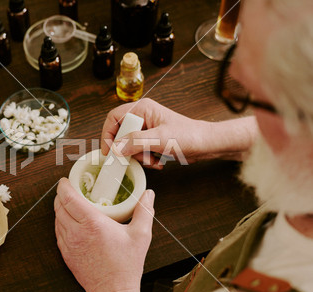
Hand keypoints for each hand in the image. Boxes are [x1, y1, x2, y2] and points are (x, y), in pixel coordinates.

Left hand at [54, 178, 154, 291]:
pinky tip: (69, 221)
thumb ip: (145, 211)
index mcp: (92, 223)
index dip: (64, 186)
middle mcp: (77, 232)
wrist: (114, 291)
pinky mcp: (66, 254)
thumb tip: (148, 194)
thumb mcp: (141, 235)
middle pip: (59, 206)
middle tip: (68, 189)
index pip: (69, 198)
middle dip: (61, 195)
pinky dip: (60, 223)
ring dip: (59, 208)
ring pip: (56, 219)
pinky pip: (58, 233)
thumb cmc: (126, 265)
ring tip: (68, 203)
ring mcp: (69, 244)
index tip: (66, 180)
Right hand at [101, 98, 257, 166]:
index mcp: (142, 109)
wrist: (206, 145)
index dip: (107, 134)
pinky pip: (138, 152)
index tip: (108, 150)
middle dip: (128, 150)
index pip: (113, 118)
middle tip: (135, 158)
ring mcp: (146, 129)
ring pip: (128, 146)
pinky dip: (146, 160)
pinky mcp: (151, 140)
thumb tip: (115, 148)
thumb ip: (135, 142)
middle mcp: (142, 117)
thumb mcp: (159, 139)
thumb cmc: (188, 136)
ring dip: (139, 157)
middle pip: (120, 134)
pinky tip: (158, 161)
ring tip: (152, 159)